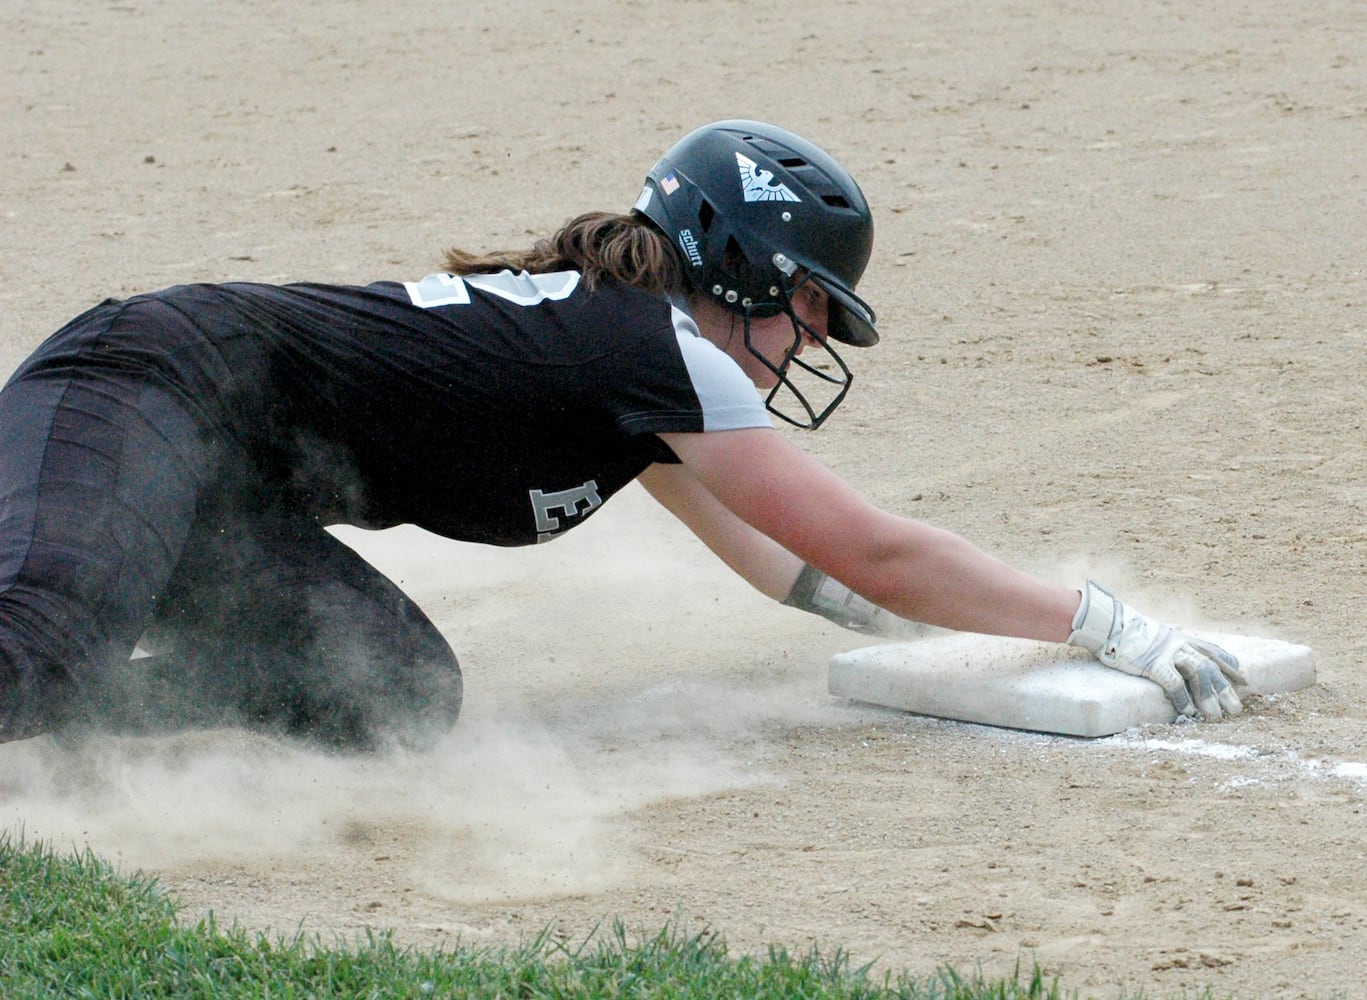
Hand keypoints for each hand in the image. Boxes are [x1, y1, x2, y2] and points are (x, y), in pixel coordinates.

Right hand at [1067, 580, 1247, 718]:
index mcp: (1181, 637)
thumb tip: (1173, 644)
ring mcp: (1168, 653)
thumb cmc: (1127, 632)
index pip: (1212, 651)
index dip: (1230, 666)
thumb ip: (1167, 640)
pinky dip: (1183, 699)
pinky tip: (1188, 712)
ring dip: (1208, 695)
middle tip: (1236, 708)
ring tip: (1216, 715)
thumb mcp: (1155, 633)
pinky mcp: (1153, 663)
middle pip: (1210, 666)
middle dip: (1225, 688)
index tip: (1244, 679)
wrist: (1109, 624)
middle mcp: (1180, 644)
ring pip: (1198, 673)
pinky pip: (1174, 683)